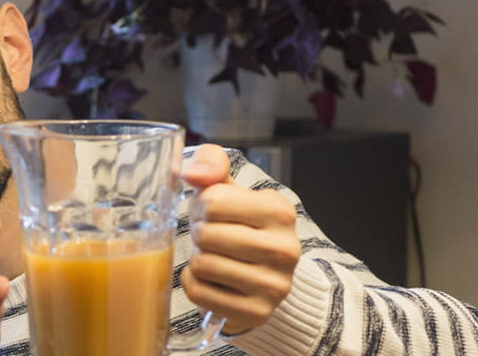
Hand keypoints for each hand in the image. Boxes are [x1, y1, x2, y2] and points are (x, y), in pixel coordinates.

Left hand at [179, 144, 299, 334]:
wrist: (263, 276)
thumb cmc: (238, 226)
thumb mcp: (230, 188)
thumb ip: (211, 164)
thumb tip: (193, 173)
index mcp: (280, 211)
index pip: (214, 200)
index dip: (202, 206)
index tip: (212, 214)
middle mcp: (285, 248)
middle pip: (206, 234)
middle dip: (199, 234)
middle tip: (210, 238)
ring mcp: (274, 285)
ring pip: (202, 264)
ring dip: (197, 260)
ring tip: (214, 257)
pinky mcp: (256, 312)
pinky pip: (199, 292)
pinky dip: (194, 284)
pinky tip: (211, 279)